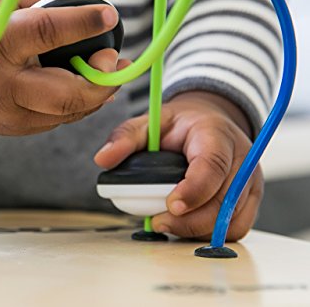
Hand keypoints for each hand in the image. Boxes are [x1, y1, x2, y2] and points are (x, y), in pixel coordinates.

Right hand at [0, 0, 128, 134]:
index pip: (46, 31)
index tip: (110, 14)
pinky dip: (77, 104)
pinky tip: (84, 86)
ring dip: (96, 94)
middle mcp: (2, 86)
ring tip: (108, 72)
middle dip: (101, 79)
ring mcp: (7, 114)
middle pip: (67, 93)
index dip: (84, 22)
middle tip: (116, 59)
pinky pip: (56, 120)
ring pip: (67, 113)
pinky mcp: (12, 129)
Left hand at [94, 91, 262, 240]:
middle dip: (192, 219)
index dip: (194, 189)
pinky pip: (236, 226)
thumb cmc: (181, 124)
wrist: (209, 123)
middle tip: (158, 222)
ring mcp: (250, 181)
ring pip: (232, 219)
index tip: (171, 205)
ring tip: (168, 224)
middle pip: (225, 199)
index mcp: (216, 134)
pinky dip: (210, 233)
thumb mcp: (151, 121)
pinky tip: (185, 227)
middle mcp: (241, 158)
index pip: (213, 164)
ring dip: (199, 229)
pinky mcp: (249, 200)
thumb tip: (103, 158)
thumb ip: (126, 136)